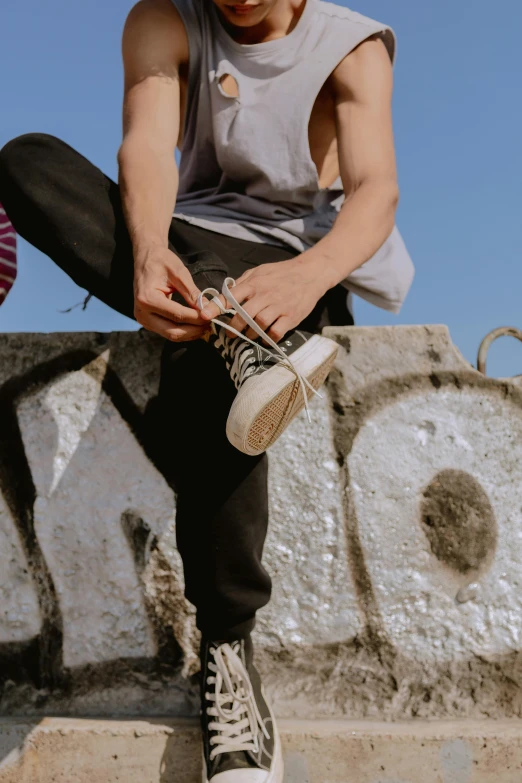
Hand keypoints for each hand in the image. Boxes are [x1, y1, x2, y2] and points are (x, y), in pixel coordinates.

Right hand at [133, 245, 208, 341]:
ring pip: (171, 335)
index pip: (177, 315)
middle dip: (194, 330)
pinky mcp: (148, 322)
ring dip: (190, 334)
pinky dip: (183, 331)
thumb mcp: (179, 273)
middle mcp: (142, 312)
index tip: (211, 317)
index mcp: (147, 298)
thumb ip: (192, 293)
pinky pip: (168, 332)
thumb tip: (207, 309)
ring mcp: (144, 319)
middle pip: (173, 331)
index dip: (196, 318)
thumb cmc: (161, 261)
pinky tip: (196, 326)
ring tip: (206, 326)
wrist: (146, 258)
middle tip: (211, 325)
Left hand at [199, 254, 327, 342]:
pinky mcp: (291, 316)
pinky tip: (264, 338)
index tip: (204, 316)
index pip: (231, 296)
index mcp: (254, 283)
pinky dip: (267, 338)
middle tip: (230, 334)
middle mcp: (265, 295)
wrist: (311, 273)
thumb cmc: (282, 272)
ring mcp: (279, 306)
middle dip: (233, 327)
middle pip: (243, 315)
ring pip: (258, 325)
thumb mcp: (260, 270)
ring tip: (247, 336)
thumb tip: (225, 293)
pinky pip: (276, 332)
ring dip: (250, 334)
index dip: (216, 307)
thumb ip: (242, 282)